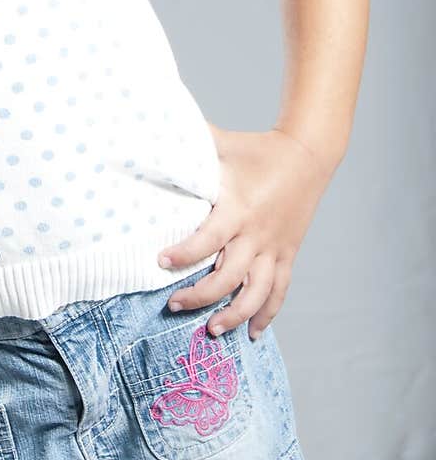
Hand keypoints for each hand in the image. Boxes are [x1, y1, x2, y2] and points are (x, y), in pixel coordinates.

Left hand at [159, 125, 334, 341]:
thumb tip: (151, 127)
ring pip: (256, 293)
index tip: (160, 261)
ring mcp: (274, 247)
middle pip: (228, 277)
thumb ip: (189, 142)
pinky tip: (252, 332)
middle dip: (199, 296)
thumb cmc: (256, 148)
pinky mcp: (288, 254)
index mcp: (238, 209)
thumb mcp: (221, 143)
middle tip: (173, 304)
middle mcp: (256, 234)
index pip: (207, 240)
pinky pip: (279, 290)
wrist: (307, 153)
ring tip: (211, 330)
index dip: (183, 254)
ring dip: (234, 315)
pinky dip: (267, 314)